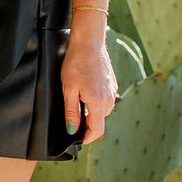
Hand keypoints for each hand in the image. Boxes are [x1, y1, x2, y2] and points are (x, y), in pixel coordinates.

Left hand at [61, 29, 116, 144]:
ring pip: (102, 111)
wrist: (89, 42)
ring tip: (77, 100)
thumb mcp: (69, 89)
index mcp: (99, 103)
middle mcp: (109, 99)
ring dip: (91, 112)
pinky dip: (95, 102)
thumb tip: (72, 130)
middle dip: (86, 124)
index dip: (86, 138)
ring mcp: (112, 91)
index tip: (76, 139)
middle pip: (99, 121)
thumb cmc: (77, 63)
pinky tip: (85, 90)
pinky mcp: (112, 84)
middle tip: (71, 117)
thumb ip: (72, 112)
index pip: (97, 130)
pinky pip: (105, 100)